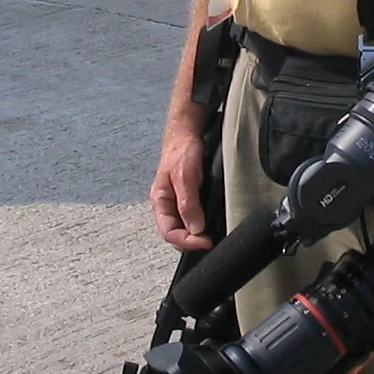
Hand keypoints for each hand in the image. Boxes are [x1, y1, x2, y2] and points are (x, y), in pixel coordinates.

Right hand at [149, 106, 211, 250]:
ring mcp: (179, 202)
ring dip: (198, 234)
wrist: (189, 132)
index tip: (206, 241)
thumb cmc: (181, 149)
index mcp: (160, 201)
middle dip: (192, 241)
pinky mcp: (191, 198)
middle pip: (177, 234)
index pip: (168, 233)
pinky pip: (194, 218)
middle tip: (211, 240)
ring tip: (213, 235)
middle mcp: (168, 205)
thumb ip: (188, 203)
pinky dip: (203, 224)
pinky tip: (213, 223)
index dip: (187, 241)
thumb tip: (195, 228)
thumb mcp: (185, 176)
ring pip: (186, 228)